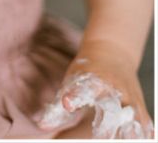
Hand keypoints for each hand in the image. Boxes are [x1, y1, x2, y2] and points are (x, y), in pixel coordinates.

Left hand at [35, 39, 153, 137]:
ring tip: (129, 138)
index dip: (75, 96)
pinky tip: (145, 139)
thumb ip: (58, 109)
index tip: (67, 103)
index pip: (84, 88)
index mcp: (93, 80)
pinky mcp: (140, 108)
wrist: (113, 52)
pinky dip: (144, 133)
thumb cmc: (86, 72)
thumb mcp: (71, 82)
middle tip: (102, 135)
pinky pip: (145, 123)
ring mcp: (130, 99)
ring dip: (130, 130)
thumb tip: (42, 128)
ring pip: (133, 118)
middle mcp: (114, 89)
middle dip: (107, 125)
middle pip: (112, 108)